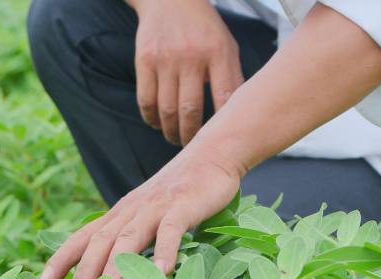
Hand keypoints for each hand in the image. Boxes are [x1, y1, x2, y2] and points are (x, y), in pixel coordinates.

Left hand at [39, 145, 243, 278]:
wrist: (212, 154)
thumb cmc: (183, 189)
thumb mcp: (152, 210)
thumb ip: (137, 233)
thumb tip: (121, 267)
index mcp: (122, 212)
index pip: (86, 235)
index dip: (64, 257)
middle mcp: (133, 209)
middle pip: (102, 240)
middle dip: (85, 268)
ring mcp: (156, 207)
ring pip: (130, 237)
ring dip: (116, 266)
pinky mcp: (182, 206)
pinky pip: (171, 231)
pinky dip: (164, 251)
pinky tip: (162, 272)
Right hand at [131, 0, 243, 145]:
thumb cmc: (205, 29)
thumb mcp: (227, 46)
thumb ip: (232, 78)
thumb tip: (237, 117)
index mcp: (218, 53)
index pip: (224, 97)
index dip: (222, 125)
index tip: (221, 142)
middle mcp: (191, 56)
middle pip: (190, 109)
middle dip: (191, 136)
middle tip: (193, 148)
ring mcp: (165, 58)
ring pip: (166, 109)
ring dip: (171, 131)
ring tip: (176, 139)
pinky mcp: (144, 60)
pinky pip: (145, 99)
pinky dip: (151, 118)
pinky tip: (158, 124)